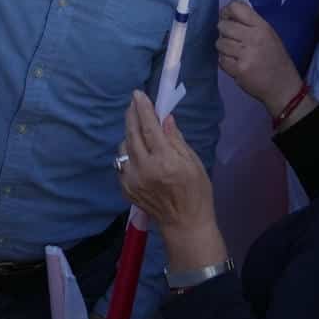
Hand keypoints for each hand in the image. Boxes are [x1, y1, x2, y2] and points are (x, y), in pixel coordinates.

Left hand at [118, 90, 215, 238]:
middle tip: (133, 103)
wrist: (185, 224)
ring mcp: (132, 180)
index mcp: (164, 161)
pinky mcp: (126, 188)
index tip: (138, 94)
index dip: (143, 108)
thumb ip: (176, 139)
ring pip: (123, 147)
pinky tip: (137, 151)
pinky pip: (122, 163)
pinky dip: (128, 153)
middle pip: (132, 134)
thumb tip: (164, 118)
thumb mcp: (193, 162)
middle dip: (132, 115)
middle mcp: (144, 169)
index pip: (149, 127)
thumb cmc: (196, 191)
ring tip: (138, 128)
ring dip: (129, 134)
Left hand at [217, 1, 303, 111]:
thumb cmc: (276, 59)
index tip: (227, 18)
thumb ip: (252, 23)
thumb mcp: (270, 35)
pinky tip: (235, 64)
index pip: (236, 8)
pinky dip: (225, 61)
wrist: (282, 86)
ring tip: (235, 53)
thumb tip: (230, 12)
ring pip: (220, 43)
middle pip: (223, 26)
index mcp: (262, 27)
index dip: (227, 11)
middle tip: (232, 39)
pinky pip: (221, 60)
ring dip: (224, 48)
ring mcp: (245, 54)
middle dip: (224, 32)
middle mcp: (253, 38)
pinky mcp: (238, 70)